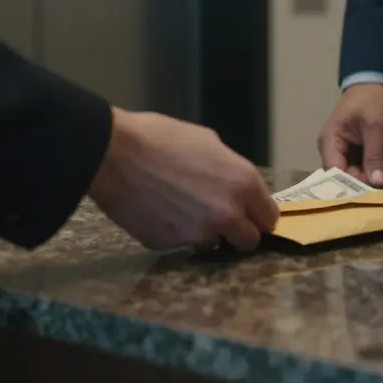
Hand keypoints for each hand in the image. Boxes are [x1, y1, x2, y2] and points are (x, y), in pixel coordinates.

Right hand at [88, 109, 278, 250]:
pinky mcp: (169, 245)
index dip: (257, 215)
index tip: (248, 213)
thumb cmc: (160, 137)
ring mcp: (197, 233)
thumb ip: (230, 172)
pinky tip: (159, 210)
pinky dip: (174, 232)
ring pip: (213, 244)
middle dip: (237, 231)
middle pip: (248, 241)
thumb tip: (236, 188)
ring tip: (181, 209)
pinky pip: (180, 244)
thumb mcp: (208, 142)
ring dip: (204, 233)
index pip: (269, 218)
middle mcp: (226, 214)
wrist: (113, 153)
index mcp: (242, 184)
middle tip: (219, 218)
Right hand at [317, 83, 382, 186]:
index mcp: (330, 142)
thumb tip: (377, 182)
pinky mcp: (361, 153)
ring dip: (381, 176)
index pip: (335, 173)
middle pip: (348, 178)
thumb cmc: (372, 99)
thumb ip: (375, 154)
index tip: (377, 184)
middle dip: (372, 180)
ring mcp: (348, 153)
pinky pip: (369, 169)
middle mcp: (335, 151)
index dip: (354, 183)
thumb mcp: (375, 126)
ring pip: (361, 176)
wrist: (378, 81)